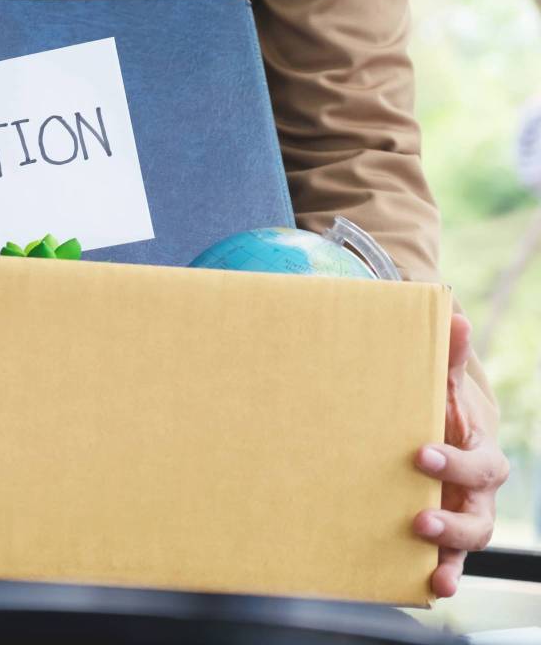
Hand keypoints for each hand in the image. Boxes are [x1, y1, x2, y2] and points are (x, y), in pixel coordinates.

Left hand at [412, 312, 507, 597]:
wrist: (431, 435)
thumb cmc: (436, 410)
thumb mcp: (441, 386)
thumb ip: (445, 356)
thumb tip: (452, 311)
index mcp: (479, 454)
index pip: (478, 463)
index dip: (453, 461)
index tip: (419, 454)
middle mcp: (475, 493)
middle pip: (481, 516)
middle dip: (454, 521)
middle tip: (420, 518)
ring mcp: (459, 517)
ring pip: (468, 547)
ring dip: (451, 558)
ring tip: (434, 571)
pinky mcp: (439, 539)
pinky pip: (445, 563)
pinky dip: (439, 578)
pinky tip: (425, 589)